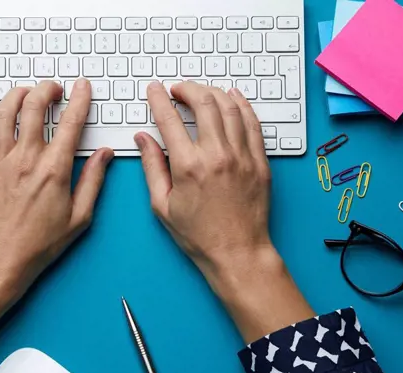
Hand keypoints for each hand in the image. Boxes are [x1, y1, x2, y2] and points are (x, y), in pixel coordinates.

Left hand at [0, 80, 113, 343]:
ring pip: (4, 113)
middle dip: (47, 90)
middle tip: (54, 89)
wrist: (2, 259)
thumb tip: (104, 154)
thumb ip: (94, 181)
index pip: (70, 123)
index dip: (79, 99)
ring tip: (26, 92)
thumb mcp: (79, 217)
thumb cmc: (41, 243)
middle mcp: (25, 159)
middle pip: (34, 107)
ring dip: (17, 95)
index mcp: (54, 170)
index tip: (82, 87)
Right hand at [136, 81, 312, 341]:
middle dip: (187, 88)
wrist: (237, 253)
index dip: (159, 99)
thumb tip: (143, 139)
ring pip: (229, 107)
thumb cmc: (198, 235)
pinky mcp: (259, 161)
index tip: (155, 90)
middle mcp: (217, 155)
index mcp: (189, 166)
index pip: (170, 119)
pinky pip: (252, 122)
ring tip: (200, 92)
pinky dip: (241, 104)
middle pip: (203, 103)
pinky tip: (233, 97)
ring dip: (212, 92)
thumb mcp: (162, 205)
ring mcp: (242, 156)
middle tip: (177, 89)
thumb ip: (152, 166)